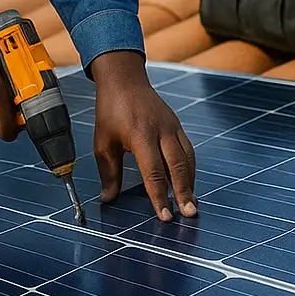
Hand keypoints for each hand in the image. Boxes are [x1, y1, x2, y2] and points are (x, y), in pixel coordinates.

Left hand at [89, 51, 196, 221]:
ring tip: (191, 204)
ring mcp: (172, 127)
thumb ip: (108, 172)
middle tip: (189, 215)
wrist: (124, 79)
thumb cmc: (111, 109)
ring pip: (187, 159)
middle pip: (177, 167)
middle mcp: (160, 132)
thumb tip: (107, 199)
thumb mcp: (103, 141)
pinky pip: (188, 150)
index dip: (159, 196)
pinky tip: (188, 182)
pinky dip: (190, 169)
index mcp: (140, 136)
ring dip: (190, 183)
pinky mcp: (177, 125)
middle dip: (184, 193)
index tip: (165, 216)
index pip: (153, 172)